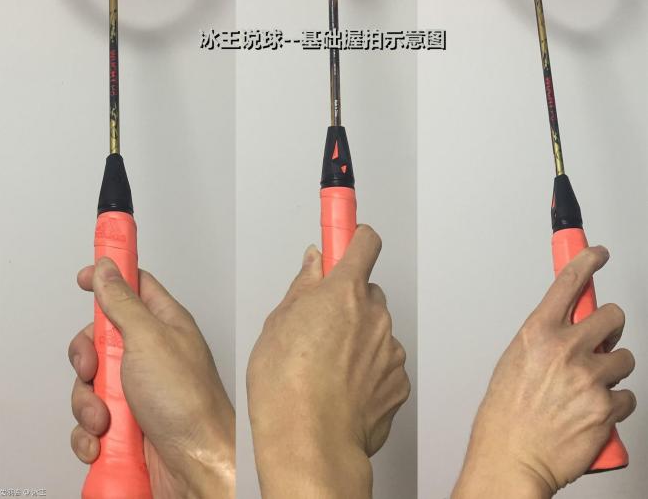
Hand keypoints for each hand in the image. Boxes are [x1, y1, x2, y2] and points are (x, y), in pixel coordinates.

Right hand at [68, 259, 235, 498]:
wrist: (196, 464)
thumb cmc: (188, 400)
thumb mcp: (149, 339)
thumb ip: (123, 302)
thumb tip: (108, 269)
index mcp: (164, 323)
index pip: (134, 286)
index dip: (109, 278)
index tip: (85, 278)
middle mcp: (151, 352)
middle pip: (101, 338)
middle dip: (87, 358)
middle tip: (95, 370)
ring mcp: (139, 388)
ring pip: (91, 382)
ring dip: (88, 404)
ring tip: (107, 418)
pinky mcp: (128, 421)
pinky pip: (91, 420)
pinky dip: (90, 433)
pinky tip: (103, 440)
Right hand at [247, 225, 410, 498]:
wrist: (309, 444)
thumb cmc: (285, 387)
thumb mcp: (278, 323)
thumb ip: (303, 286)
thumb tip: (315, 262)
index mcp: (343, 291)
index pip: (364, 241)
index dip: (353, 236)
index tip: (346, 232)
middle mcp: (374, 314)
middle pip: (366, 291)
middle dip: (348, 300)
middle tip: (321, 324)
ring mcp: (390, 349)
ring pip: (375, 330)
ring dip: (358, 338)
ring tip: (326, 367)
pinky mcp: (398, 382)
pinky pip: (384, 364)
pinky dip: (368, 371)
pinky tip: (342, 388)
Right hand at [453, 246, 635, 498]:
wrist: (512, 457)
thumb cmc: (506, 413)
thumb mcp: (514, 360)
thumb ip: (542, 339)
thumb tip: (564, 329)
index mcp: (538, 332)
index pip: (568, 282)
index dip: (587, 260)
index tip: (598, 253)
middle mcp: (566, 349)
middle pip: (612, 316)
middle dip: (610, 327)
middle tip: (600, 341)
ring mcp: (590, 378)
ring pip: (624, 359)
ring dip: (611, 370)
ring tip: (589, 386)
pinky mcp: (607, 408)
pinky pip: (626, 396)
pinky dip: (614, 403)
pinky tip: (592, 411)